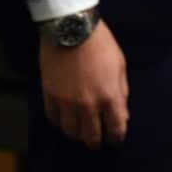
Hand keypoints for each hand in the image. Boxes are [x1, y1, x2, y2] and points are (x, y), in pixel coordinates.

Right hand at [39, 20, 128, 149]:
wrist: (71, 29)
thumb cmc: (101, 45)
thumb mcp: (120, 68)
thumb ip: (121, 94)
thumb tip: (122, 116)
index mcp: (110, 97)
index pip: (116, 129)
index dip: (116, 138)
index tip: (115, 139)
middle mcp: (88, 105)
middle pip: (91, 136)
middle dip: (96, 142)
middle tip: (96, 142)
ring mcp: (66, 102)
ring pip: (70, 131)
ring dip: (77, 134)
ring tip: (80, 132)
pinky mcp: (49, 95)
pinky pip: (53, 119)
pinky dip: (60, 123)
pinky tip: (65, 120)